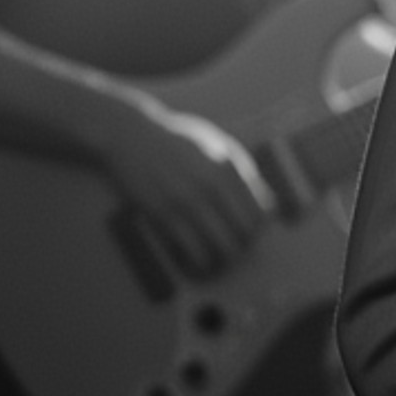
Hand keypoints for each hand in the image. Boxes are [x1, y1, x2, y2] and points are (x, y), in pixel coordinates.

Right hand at [92, 92, 276, 277]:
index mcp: (230, 168)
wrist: (130, 134)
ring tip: (217, 261)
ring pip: (219, 248)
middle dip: (243, 247)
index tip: (250, 232)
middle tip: (234, 250)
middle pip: (244, 234)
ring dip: (222, 260)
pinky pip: (189, 250)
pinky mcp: (162, 214)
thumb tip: (265, 204)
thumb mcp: (218, 144)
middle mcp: (212, 185)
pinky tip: (196, 261)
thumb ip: (243, 171)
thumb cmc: (177, 139)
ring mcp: (186, 201)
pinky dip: (197, 261)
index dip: (259, 229)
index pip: (261, 213)